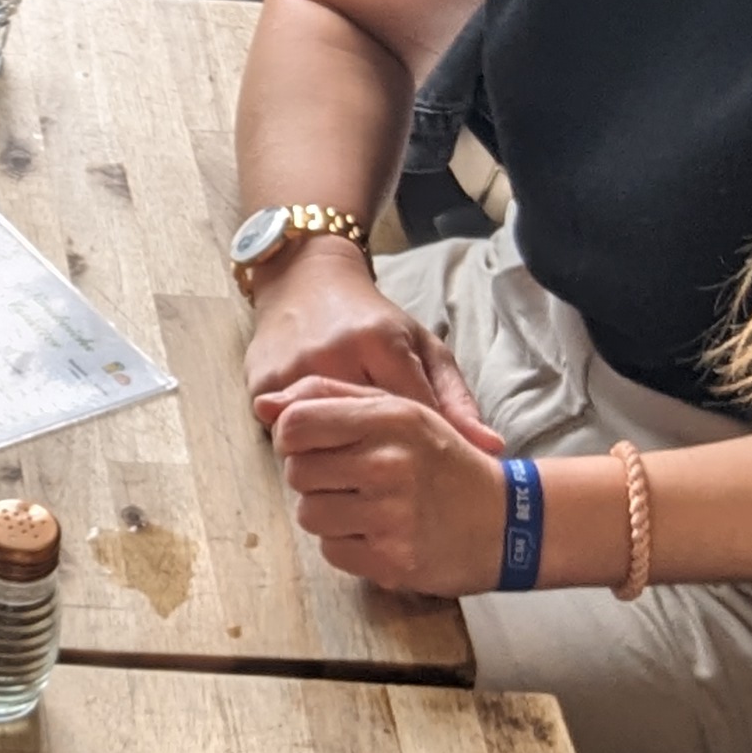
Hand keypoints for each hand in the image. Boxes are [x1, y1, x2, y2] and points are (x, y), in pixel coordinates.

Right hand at [239, 245, 503, 452]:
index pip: (410, 416)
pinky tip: (316, 439)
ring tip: (350, 456)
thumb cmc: (371, 319)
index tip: (428, 465)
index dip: (422, 449)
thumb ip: (456, 399)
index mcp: (379, 342)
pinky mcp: (260, 383)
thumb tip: (491, 448)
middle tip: (387, 470)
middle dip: (376, 457)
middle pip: (361, 436)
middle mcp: (333, 354)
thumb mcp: (421, 347)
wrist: (303, 281)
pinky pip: (284, 434)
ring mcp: (292, 370)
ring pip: (319, 442)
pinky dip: (303, 443)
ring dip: (335, 454)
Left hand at [261, 376, 509, 591]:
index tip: (313, 444)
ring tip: (366, 506)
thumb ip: (329, 397)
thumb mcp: (398, 410)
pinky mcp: (392, 559)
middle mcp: (390, 464)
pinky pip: (330, 551)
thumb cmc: (442, 461)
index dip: (292, 436)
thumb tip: (263, 405)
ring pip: (309, 514)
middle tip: (349, 478)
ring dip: (328, 513)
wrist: (506, 522)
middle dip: (313, 476)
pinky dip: (346, 545)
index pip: (296, 424)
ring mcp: (392, 515)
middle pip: (296, 472)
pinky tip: (379, 532)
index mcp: (391, 418)